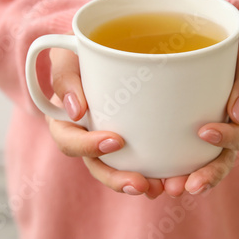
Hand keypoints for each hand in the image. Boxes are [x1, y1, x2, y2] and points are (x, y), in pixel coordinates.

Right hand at [46, 47, 163, 198]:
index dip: (87, 146)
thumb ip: (64, 76)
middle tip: (142, 184)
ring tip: (162, 188)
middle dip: (118, 180)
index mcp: (66, 121)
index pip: (68, 141)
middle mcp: (86, 136)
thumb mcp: (67, 57)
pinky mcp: (132, 140)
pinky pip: (141, 160)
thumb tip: (75, 110)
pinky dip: (156, 170)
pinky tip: (174, 176)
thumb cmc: (81, 54)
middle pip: (97, 167)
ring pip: (120, 170)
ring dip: (140, 183)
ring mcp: (109, 141)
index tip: (115, 141)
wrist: (105, 50)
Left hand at [163, 42, 238, 196]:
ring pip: (203, 166)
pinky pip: (185, 158)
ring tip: (169, 189)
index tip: (205, 132)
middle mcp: (232, 135)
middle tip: (190, 186)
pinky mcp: (194, 139)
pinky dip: (172, 171)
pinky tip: (155, 181)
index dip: (226, 138)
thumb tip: (238, 112)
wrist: (231, 59)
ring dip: (187, 180)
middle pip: (222, 161)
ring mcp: (213, 140)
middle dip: (207, 176)